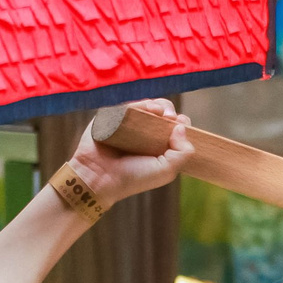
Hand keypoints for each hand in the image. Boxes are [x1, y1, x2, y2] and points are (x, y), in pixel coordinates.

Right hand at [68, 99, 193, 206]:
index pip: (174, 127)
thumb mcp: (166, 171)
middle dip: (170, 110)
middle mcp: (143, 133)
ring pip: (146, 106)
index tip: (181, 124)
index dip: (181, 123)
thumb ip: (182, 152)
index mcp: (157, 145)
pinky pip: (128, 106)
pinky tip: (146, 110)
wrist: (100, 178)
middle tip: (171, 118)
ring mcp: (128, 124)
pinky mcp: (113, 117)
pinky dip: (138, 105)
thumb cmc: (133, 178)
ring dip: (157, 105)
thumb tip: (181, 126)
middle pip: (162, 111)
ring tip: (159, 112)